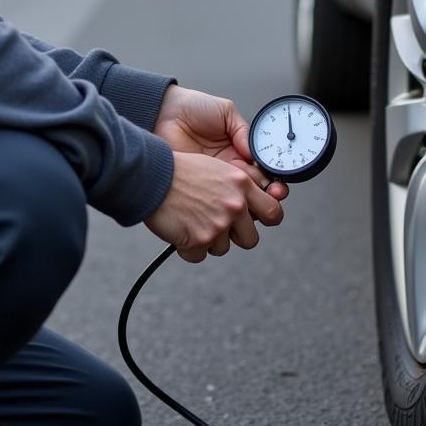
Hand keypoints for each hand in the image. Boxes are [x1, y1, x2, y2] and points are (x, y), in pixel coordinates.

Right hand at [145, 152, 284, 262]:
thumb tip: (247, 207)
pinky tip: (180, 229)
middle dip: (235, 236)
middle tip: (217, 225)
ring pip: (222, 248)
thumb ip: (236, 188)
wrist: (152, 176)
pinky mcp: (199, 240)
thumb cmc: (179, 170)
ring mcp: (218, 224)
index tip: (256, 221)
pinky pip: (198, 256)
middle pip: (251, 240)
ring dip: (208, 240)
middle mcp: (234, 205)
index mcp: (241, 185)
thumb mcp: (217, 169)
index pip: (274, 212)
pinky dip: (188, 248)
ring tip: (191, 220)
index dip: (266, 220)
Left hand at [154, 85, 288, 201]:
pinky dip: (226, 204)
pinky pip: (215, 200)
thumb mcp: (226, 113)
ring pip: (237, 201)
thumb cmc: (194, 108)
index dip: (273, 182)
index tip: (278, 187)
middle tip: (272, 196)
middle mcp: (228, 169)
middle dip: (267, 197)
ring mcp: (213, 180)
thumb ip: (243, 131)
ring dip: (250, 205)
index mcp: (239, 152)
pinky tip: (234, 202)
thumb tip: (254, 153)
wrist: (164, 113)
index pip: (261, 173)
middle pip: (254, 192)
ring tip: (255, 200)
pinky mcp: (198, 186)